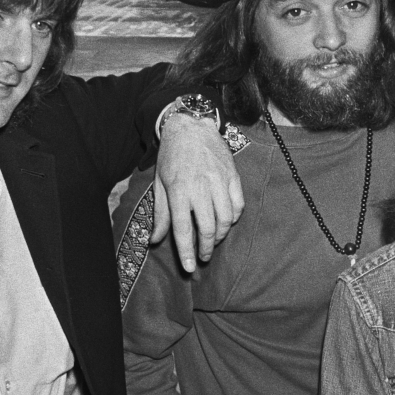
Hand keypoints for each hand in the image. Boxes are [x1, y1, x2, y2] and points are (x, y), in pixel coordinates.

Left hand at [153, 114, 244, 269]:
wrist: (191, 127)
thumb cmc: (172, 157)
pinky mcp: (233, 176)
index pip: (183, 229)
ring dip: (220, 235)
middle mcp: (200, 187)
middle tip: (202, 257)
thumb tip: (156, 240)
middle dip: (205, 248)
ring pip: (226, 219)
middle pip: (207, 228)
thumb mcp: (160, 184)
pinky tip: (226, 222)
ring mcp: (219, 181)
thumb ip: (161, 214)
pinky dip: (234, 218)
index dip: (186, 251)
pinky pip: (238, 205)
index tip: (189, 268)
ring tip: (212, 240)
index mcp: (179, 190)